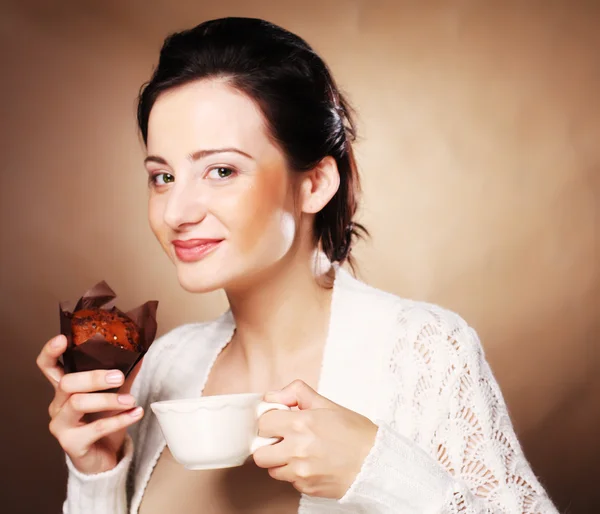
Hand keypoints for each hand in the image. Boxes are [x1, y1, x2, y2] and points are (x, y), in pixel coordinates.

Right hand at [36, 335, 143, 474]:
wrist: (104, 459)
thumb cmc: (103, 422)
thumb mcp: (115, 394)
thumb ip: (124, 375)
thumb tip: (140, 352)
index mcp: (65, 388)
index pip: (48, 367)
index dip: (51, 352)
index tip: (63, 338)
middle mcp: (58, 405)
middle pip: (67, 382)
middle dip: (94, 377)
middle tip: (119, 376)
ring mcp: (61, 425)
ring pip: (78, 403)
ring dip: (109, 399)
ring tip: (131, 400)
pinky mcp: (71, 444)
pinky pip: (95, 428)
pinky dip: (120, 419)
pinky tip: (136, 413)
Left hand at [253, 380, 377, 498]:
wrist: (377, 463)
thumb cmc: (356, 433)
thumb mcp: (328, 404)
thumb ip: (296, 393)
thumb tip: (272, 396)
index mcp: (301, 424)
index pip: (263, 423)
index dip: (270, 421)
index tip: (278, 422)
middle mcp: (297, 449)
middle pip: (259, 453)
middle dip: (269, 445)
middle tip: (283, 439)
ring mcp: (301, 472)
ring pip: (272, 470)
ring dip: (281, 461)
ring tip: (300, 453)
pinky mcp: (307, 488)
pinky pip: (290, 482)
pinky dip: (296, 474)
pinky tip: (312, 464)